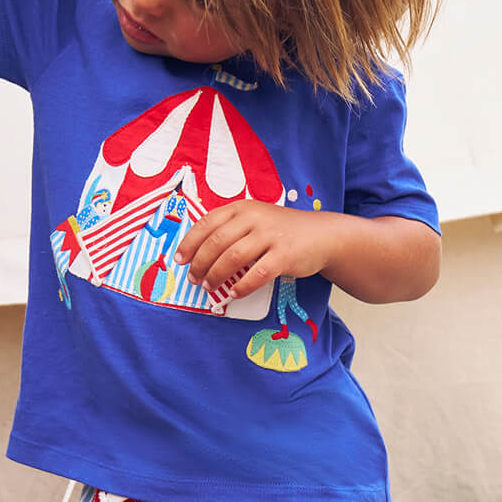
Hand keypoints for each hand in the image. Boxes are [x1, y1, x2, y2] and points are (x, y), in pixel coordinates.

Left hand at [176, 202, 335, 297]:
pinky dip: (242, 287)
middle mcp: (254, 218)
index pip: (207, 223)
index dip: (189, 243)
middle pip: (216, 243)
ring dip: (217, 276)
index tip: (180, 260)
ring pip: (233, 258)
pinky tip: (235, 294)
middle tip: (194, 279)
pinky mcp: (285, 255)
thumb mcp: (256, 220)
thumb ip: (232, 229)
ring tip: (210, 287)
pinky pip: (257, 274)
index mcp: (243, 208)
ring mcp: (270, 236)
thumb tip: (200, 253)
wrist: (322, 235)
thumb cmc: (283, 231)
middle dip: (200, 264)